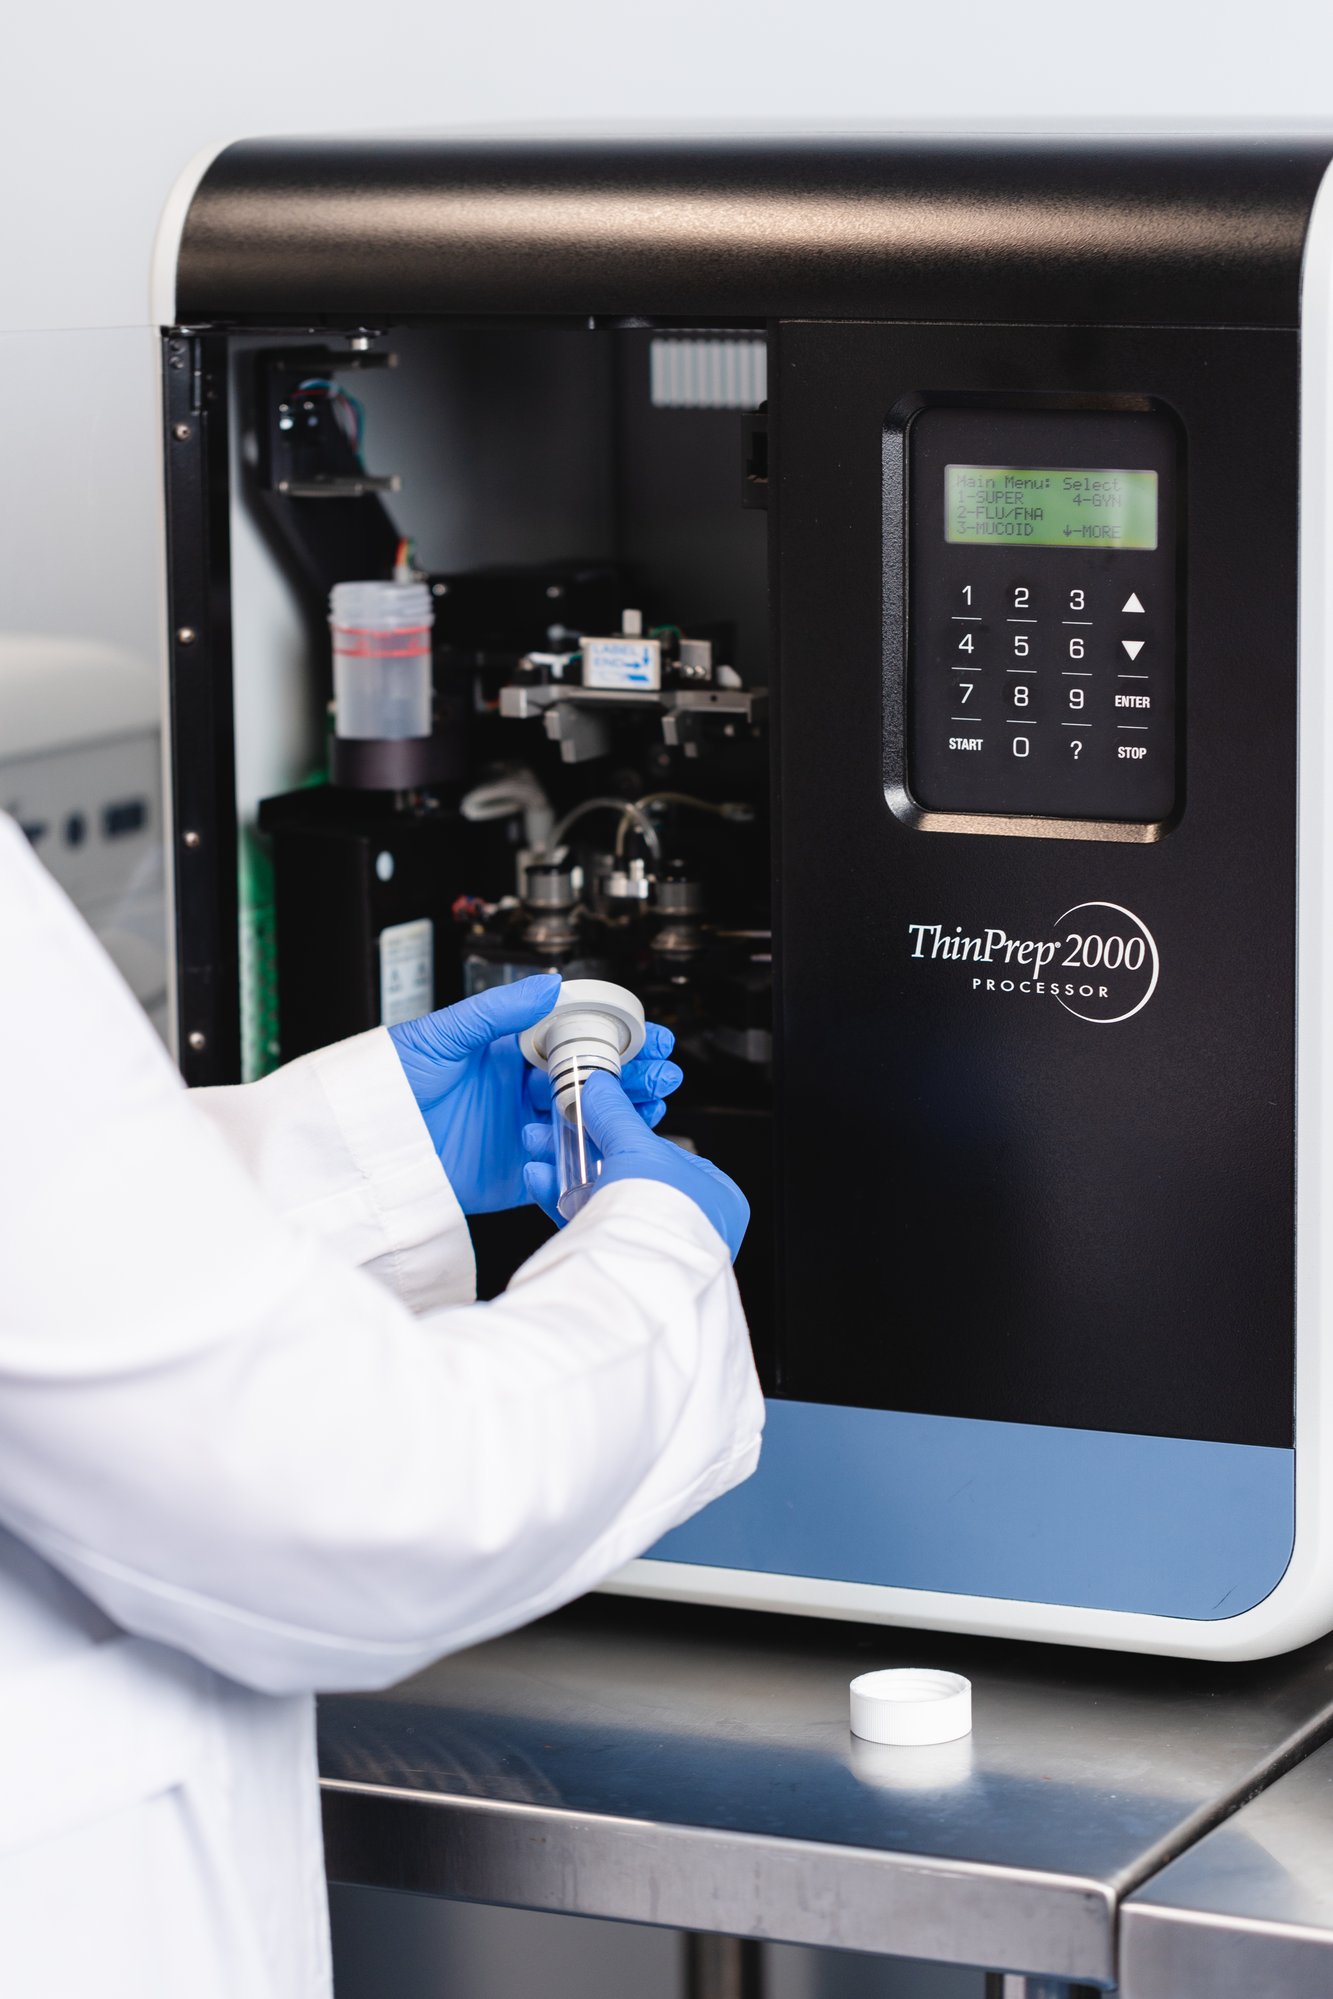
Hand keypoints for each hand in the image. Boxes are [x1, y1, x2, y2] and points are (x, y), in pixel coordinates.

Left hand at [388, 976, 683, 1214]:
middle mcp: (522, 1094)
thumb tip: (548, 983)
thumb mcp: (444, 1034)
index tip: (652, 1036)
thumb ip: (498, 1011)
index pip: (577, 1043)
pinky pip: (563, 1171)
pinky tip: (611, 1149)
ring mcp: (524, 1135)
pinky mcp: (518, 1176)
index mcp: (511, 1055)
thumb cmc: (391, 1081)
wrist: (362, 1145)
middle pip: (594, 1085)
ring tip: (651, 1108)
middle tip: (664, 1074)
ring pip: (588, 1126)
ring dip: (624, 1118)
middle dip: (635, 1078)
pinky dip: (590, 1162)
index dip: (618, 1040)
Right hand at [522, 1068, 748, 1259]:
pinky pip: (592, 1225)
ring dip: (565, 1171)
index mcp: (715, 1194)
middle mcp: (691, 1223)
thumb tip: (600, 1086)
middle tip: (550, 1132)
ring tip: (537, 1149)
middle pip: (627, 1173)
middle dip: (580, 1149)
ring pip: (605, 1199)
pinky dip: (563, 1200)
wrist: (636, 1276)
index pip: (662, 1152)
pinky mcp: (622, 1264)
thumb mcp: (638, 1148)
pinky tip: (540, 1180)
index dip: (621, 1132)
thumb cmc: (660, 1214)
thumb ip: (615, 1115)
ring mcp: (655, 1246)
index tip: (590, 1117)